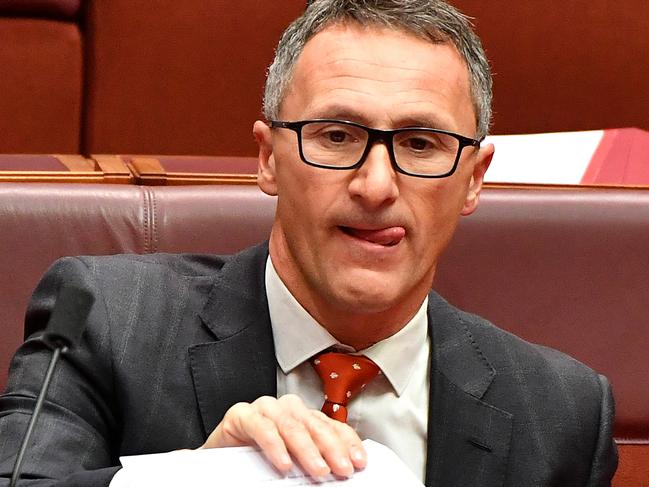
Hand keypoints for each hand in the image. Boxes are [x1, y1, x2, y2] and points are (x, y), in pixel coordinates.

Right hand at [200, 394, 366, 477]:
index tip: (359, 462)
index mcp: (302, 418)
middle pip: (313, 423)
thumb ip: (312, 462)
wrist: (217, 463)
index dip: (347, 442)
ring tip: (318, 470)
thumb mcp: (293, 463)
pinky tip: (283, 463)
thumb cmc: (255, 463)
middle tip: (342, 469)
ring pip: (290, 423)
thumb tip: (343, 471)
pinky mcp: (241, 415)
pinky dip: (274, 445)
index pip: (330, 425)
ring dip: (306, 448)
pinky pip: (260, 426)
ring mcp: (263, 409)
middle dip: (331, 447)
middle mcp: (285, 409)